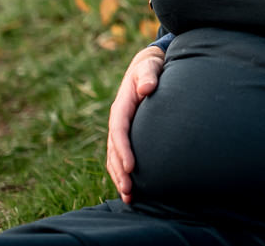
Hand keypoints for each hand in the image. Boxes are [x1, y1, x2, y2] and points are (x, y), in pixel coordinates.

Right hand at [105, 45, 164, 202]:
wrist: (147, 67)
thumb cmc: (150, 68)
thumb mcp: (149, 66)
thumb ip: (148, 75)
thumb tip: (146, 88)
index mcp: (121, 106)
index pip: (119, 131)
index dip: (123, 150)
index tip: (131, 167)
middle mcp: (117, 121)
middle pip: (114, 150)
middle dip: (120, 171)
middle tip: (129, 191)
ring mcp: (120, 130)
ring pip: (115, 158)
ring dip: (120, 178)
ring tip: (129, 198)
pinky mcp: (127, 136)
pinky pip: (120, 157)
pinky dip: (123, 173)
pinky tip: (133, 190)